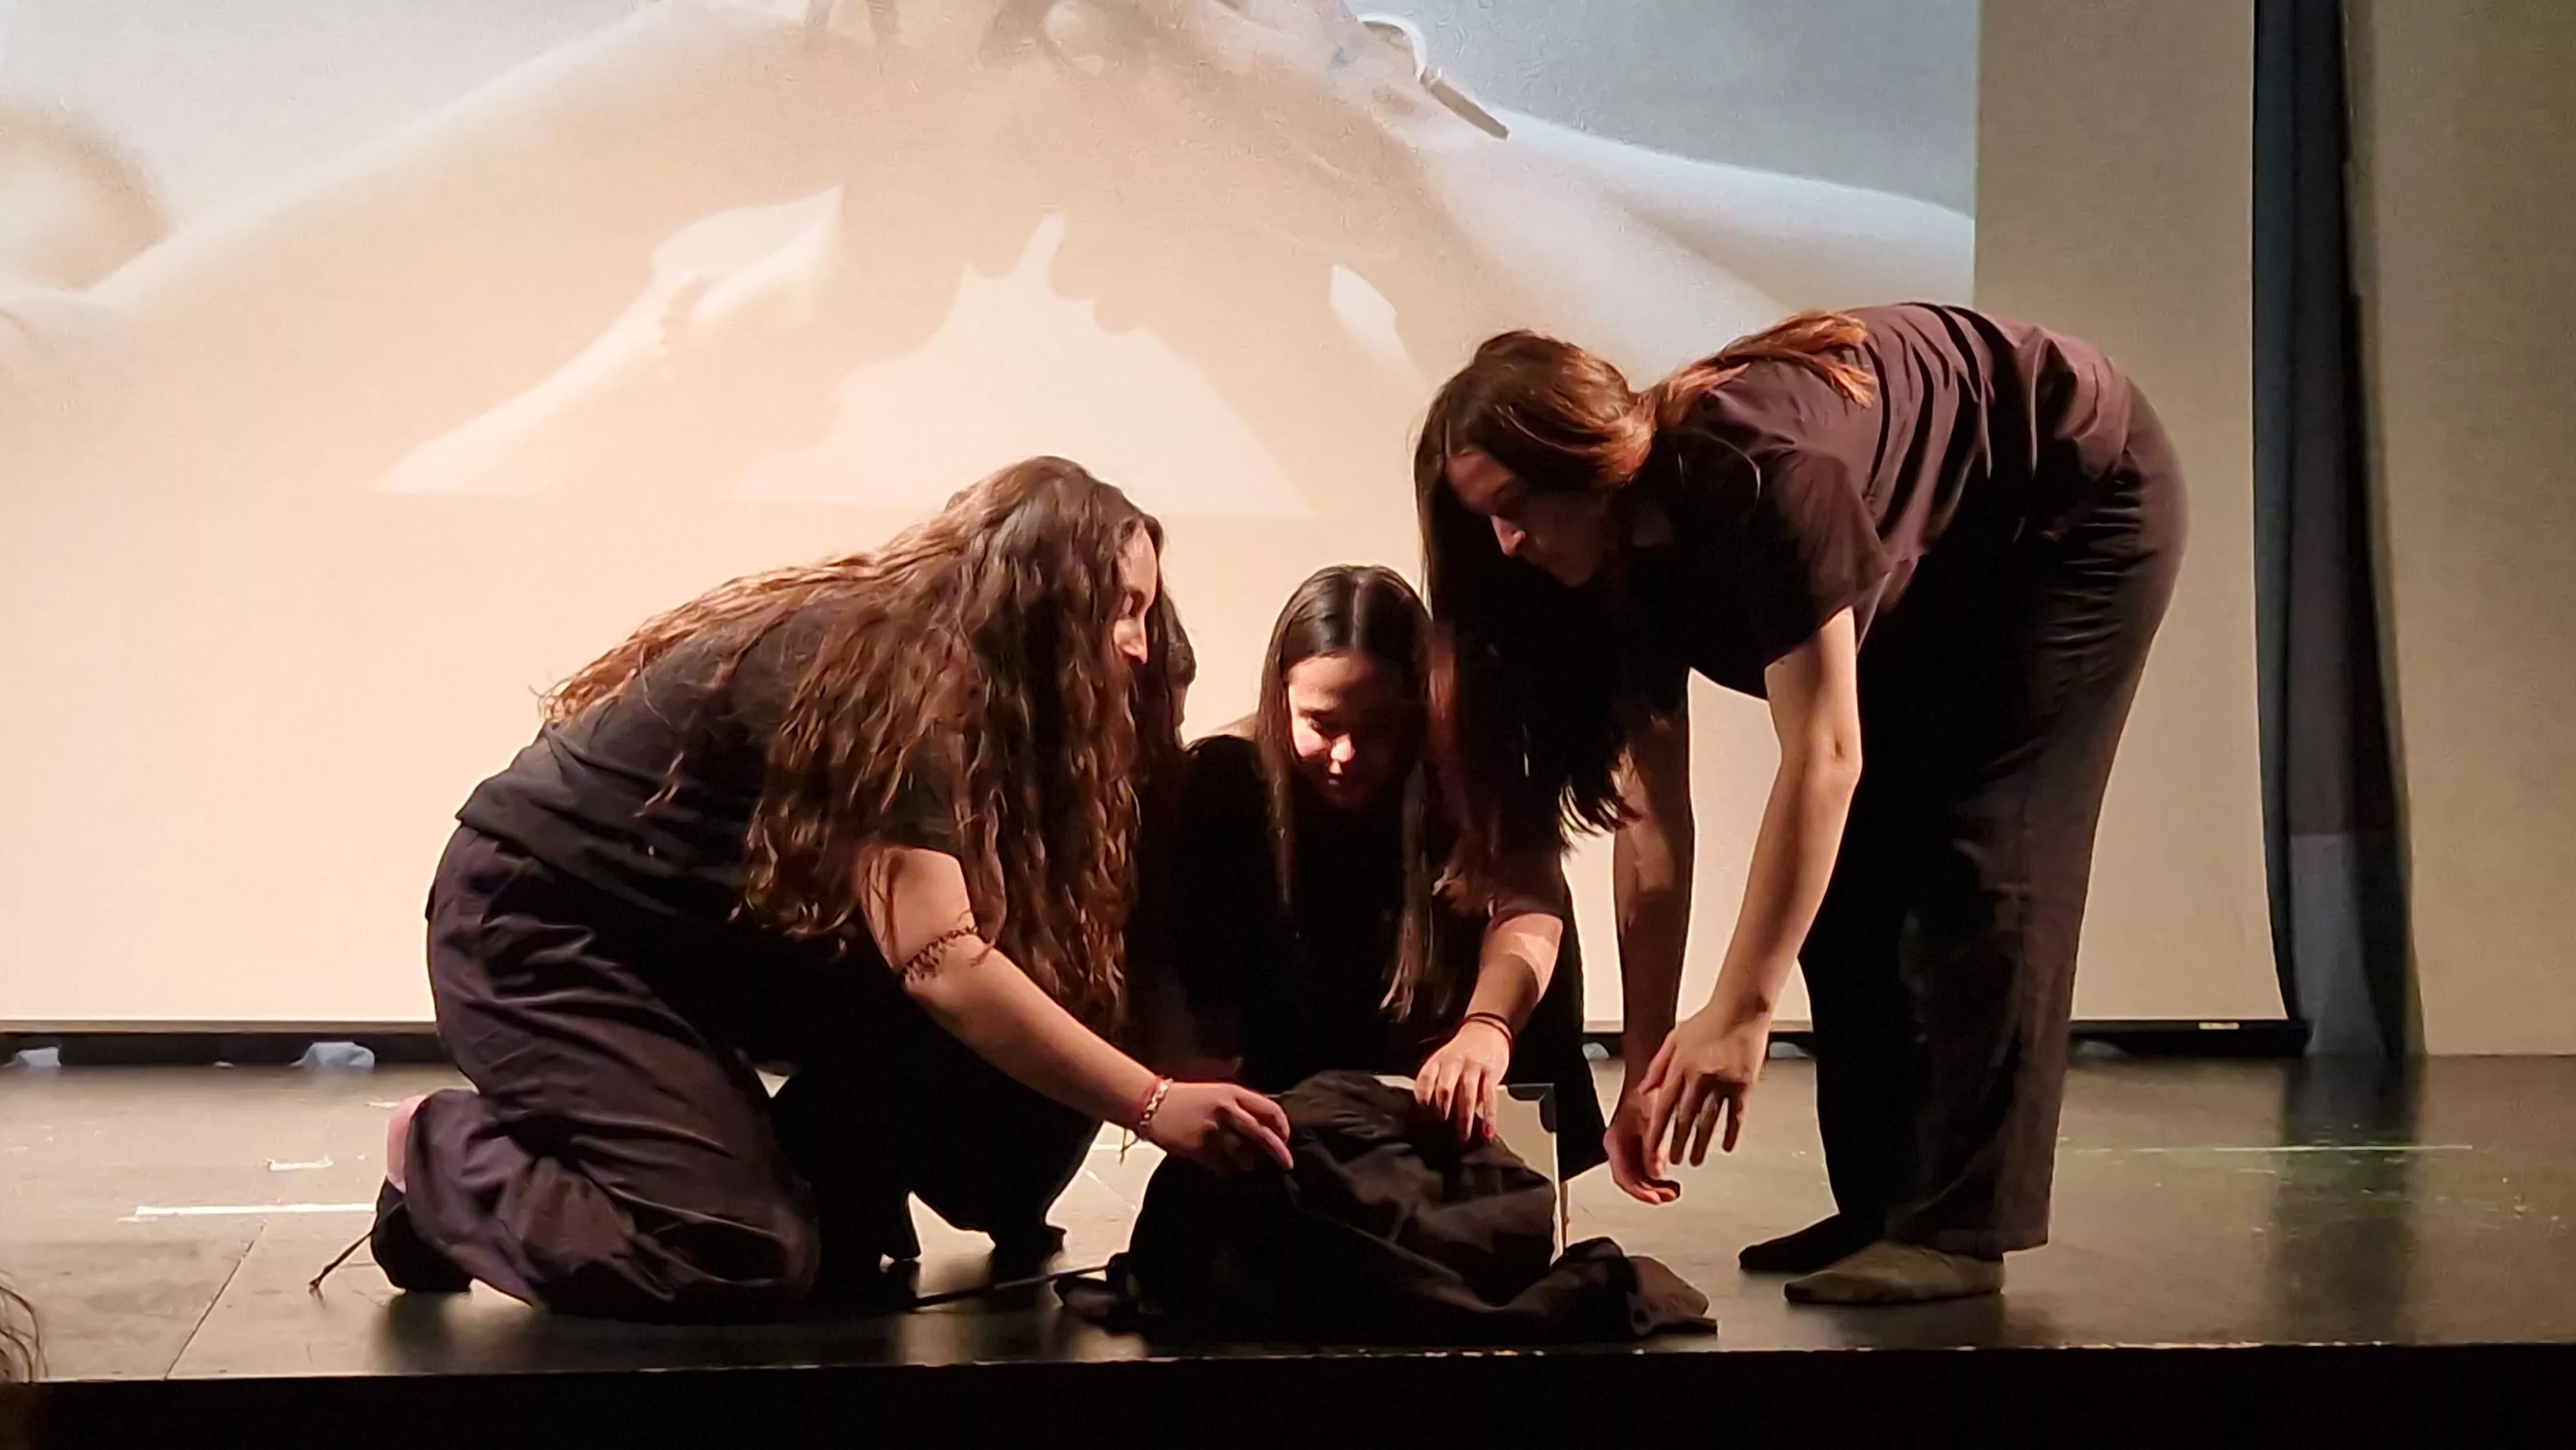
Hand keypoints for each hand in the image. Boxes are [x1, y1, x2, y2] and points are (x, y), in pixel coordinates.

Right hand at [1140, 1080, 1293, 1173]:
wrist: (1150, 1103)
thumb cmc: (1185, 1097)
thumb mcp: (1216, 1089)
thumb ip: (1240, 1102)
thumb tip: (1265, 1121)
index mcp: (1233, 1093)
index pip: (1270, 1110)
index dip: (1283, 1127)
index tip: (1285, 1138)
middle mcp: (1227, 1110)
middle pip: (1263, 1135)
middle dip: (1279, 1152)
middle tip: (1287, 1164)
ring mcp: (1213, 1131)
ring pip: (1244, 1155)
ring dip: (1249, 1163)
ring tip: (1247, 1165)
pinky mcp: (1199, 1149)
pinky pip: (1222, 1167)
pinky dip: (1226, 1170)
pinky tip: (1224, 1168)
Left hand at [1414, 1018, 1511, 1144]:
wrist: (1486, 1029)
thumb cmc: (1462, 1051)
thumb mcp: (1442, 1060)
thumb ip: (1435, 1083)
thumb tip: (1428, 1114)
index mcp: (1436, 1062)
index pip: (1424, 1082)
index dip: (1422, 1101)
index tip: (1422, 1120)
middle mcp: (1453, 1064)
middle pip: (1444, 1091)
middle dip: (1442, 1115)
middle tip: (1442, 1136)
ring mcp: (1472, 1068)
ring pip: (1466, 1096)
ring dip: (1464, 1121)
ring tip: (1463, 1139)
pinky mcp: (1490, 1073)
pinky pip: (1489, 1098)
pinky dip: (1488, 1117)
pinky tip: (1487, 1131)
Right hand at [1603, 1081, 1678, 1204]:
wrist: (1648, 1076)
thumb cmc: (1646, 1091)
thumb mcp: (1651, 1118)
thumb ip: (1652, 1146)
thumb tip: (1657, 1172)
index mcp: (1614, 1141)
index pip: (1623, 1175)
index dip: (1640, 1191)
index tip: (1656, 1198)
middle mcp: (1618, 1148)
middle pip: (1630, 1180)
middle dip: (1649, 1192)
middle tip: (1668, 1197)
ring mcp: (1627, 1149)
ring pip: (1638, 1178)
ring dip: (1654, 1187)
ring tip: (1673, 1191)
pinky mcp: (1638, 1148)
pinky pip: (1644, 1170)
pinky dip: (1657, 1178)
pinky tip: (1670, 1181)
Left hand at [1638, 1004, 1772, 1168]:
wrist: (1740, 1009)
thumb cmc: (1708, 1021)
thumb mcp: (1675, 1039)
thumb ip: (1658, 1066)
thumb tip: (1644, 1090)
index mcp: (1680, 1066)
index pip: (1663, 1106)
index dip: (1657, 1131)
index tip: (1652, 1149)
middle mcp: (1699, 1076)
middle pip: (1685, 1118)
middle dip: (1678, 1143)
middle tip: (1674, 1160)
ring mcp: (1723, 1082)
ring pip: (1709, 1121)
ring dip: (1701, 1144)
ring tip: (1696, 1160)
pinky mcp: (1744, 1084)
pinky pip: (1736, 1115)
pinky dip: (1731, 1133)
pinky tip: (1727, 1146)